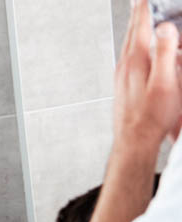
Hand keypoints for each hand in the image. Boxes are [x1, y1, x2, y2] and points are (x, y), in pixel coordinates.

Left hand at [113, 0, 181, 154]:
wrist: (133, 142)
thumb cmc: (151, 117)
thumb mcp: (166, 82)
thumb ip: (165, 53)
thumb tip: (164, 28)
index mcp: (135, 61)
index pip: (139, 27)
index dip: (144, 9)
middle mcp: (124, 67)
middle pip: (131, 34)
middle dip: (138, 16)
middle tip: (140, 2)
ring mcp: (121, 77)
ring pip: (129, 47)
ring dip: (136, 32)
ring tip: (141, 21)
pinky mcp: (123, 87)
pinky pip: (129, 60)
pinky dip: (135, 48)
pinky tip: (141, 52)